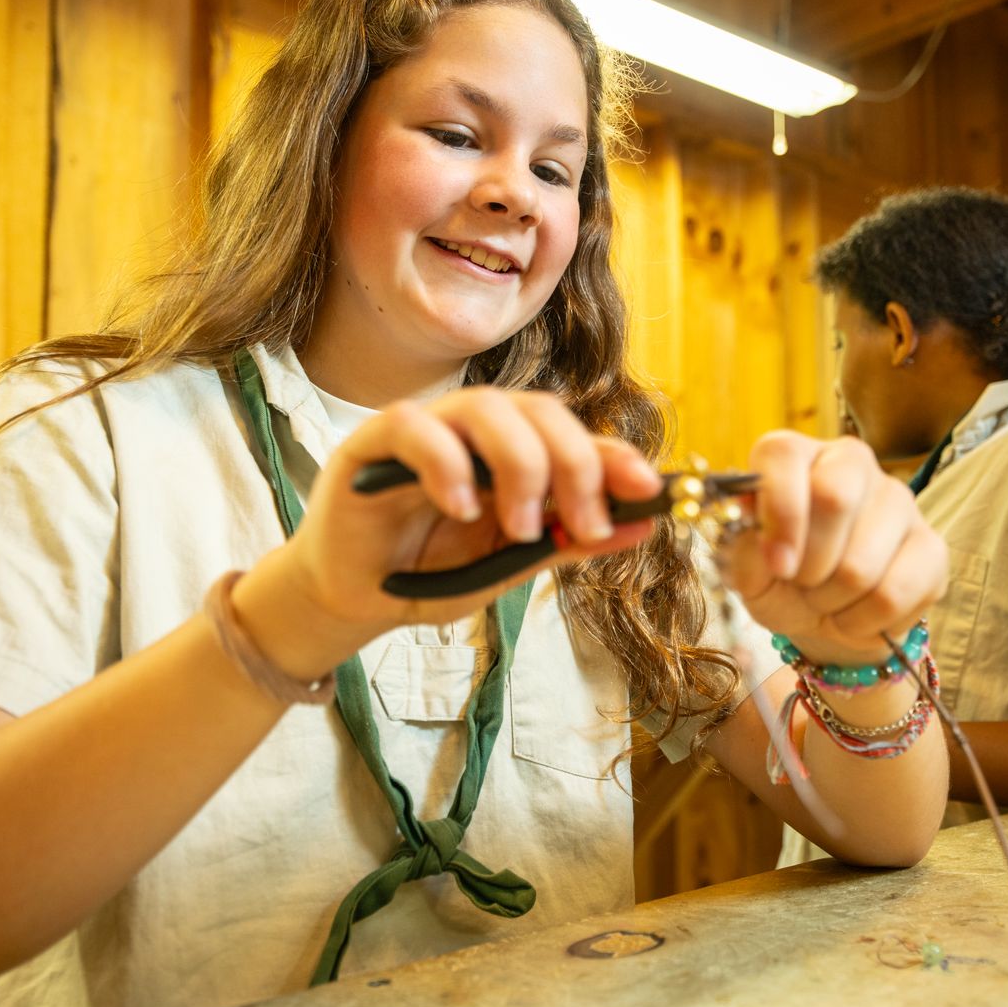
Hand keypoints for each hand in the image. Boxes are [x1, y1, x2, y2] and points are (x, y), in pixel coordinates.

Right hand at [238, 388, 662, 666]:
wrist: (357, 599)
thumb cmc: (431, 572)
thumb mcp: (512, 562)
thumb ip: (569, 539)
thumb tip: (643, 525)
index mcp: (511, 450)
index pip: (572, 433)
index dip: (613, 455)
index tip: (649, 490)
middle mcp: (473, 430)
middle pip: (537, 410)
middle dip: (574, 464)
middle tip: (585, 523)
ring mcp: (425, 429)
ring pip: (484, 407)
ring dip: (519, 464)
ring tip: (522, 525)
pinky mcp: (373, 442)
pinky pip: (415, 427)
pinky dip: (447, 463)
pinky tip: (463, 507)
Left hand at [720, 432, 948, 664]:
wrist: (824, 619)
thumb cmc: (780, 581)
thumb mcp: (746, 570)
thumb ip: (741, 544)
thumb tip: (752, 519)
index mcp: (796, 456)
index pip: (785, 455)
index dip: (779, 514)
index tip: (776, 565)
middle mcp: (851, 462)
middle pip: (834, 497)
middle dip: (808, 565)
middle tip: (800, 583)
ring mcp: (898, 499)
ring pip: (862, 564)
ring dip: (832, 602)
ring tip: (826, 599)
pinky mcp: (932, 546)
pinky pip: (894, 596)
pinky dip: (863, 622)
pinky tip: (856, 614)